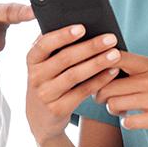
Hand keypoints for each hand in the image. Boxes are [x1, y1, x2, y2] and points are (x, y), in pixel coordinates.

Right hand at [25, 24, 122, 145]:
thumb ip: (56, 49)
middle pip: (65, 58)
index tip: (82, 28)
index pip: (44, 44)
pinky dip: (99, 80)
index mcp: (32, 60)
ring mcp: (46, 94)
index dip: (63, 35)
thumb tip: (83, 28)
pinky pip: (82, 92)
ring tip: (115, 54)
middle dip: (90, 47)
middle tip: (110, 38)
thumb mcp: (45, 66)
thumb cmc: (49, 82)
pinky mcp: (58, 109)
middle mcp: (36, 77)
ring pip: (74, 75)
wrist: (41, 119)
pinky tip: (112, 72)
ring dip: (97, 63)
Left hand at [94, 52, 147, 141]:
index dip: (99, 66)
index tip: (96, 75)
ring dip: (113, 109)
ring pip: (114, 103)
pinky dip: (127, 122)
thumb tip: (108, 63)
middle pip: (108, 85)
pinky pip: (128, 121)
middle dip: (101, 95)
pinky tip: (134, 120)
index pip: (115, 57)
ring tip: (122, 110)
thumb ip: (140, 67)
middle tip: (104, 99)